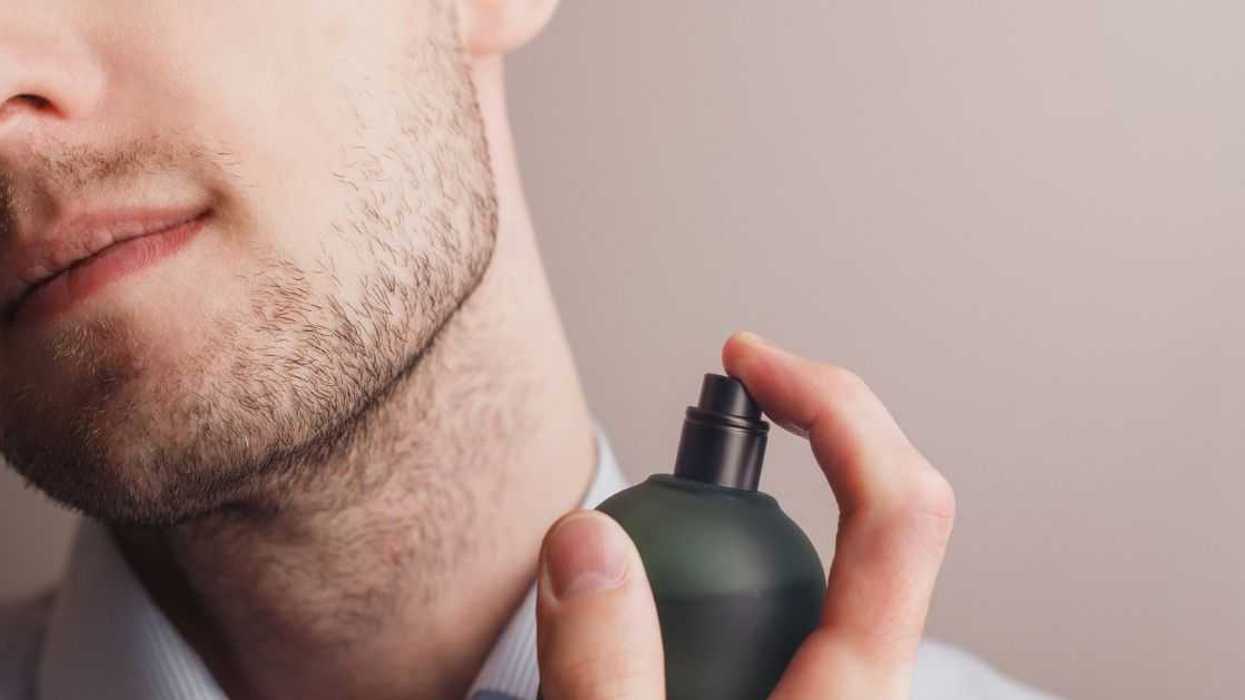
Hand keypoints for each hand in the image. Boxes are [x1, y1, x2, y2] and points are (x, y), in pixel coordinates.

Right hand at [535, 331, 955, 698]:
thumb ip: (606, 670)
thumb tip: (587, 542)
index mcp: (851, 692)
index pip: (896, 509)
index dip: (836, 406)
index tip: (753, 361)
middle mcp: (862, 682)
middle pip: (869, 510)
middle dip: (791, 438)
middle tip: (709, 414)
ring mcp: (833, 690)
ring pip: (816, 561)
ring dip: (741, 517)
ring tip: (644, 540)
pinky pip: (783, 605)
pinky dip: (724, 568)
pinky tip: (657, 606)